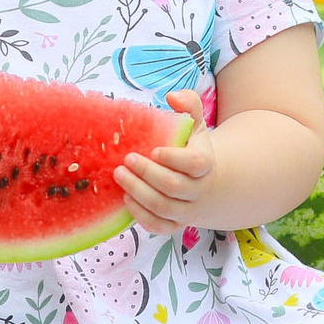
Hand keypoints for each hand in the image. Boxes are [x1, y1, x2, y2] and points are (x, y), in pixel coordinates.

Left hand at [114, 89, 212, 234]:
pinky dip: (140, 215)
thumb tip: (172, 97)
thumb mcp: (195, 124)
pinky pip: (158, 227)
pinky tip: (126, 198)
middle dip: (146, 173)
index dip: (174, 158)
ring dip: (138, 192)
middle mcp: (198, 190)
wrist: (204, 183)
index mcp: (205, 163)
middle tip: (126, 159)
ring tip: (119, 175)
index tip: (153, 149)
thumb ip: (189, 105)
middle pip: (173, 186)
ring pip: (163, 207)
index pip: (195, 163)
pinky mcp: (175, 225)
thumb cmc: (191, 148)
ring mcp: (187, 211)